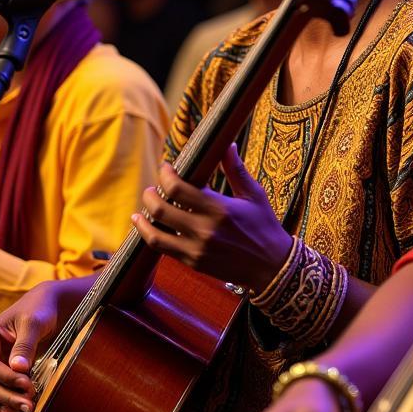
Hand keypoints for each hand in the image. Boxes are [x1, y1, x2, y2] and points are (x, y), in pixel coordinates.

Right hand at [0, 276, 92, 411]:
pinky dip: (2, 411)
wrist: (45, 308)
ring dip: (4, 408)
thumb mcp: (33, 322)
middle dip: (7, 397)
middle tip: (29, 407)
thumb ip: (25, 344)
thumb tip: (18, 368)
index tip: (28, 386)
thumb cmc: (38, 310)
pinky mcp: (0, 377)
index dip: (7, 379)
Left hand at [132, 144, 292, 293]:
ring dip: (143, 219)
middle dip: (150, 195)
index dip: (166, 175)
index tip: (166, 167)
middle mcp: (204, 230)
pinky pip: (164, 250)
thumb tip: (228, 145)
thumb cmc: (264, 226)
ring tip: (141, 210)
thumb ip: (236, 169)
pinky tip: (148, 228)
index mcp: (219, 209)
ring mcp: (197, 249)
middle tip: (151, 188)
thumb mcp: (254, 195)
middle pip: (161, 209)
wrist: (271, 266)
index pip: (178, 188)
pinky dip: (152, 236)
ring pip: (156, 235)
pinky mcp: (194, 263)